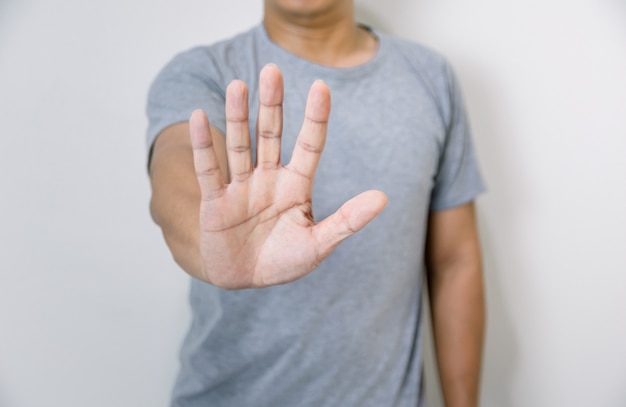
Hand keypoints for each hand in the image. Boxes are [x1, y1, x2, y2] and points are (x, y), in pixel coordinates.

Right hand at [189, 64, 386, 288]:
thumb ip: (348, 220)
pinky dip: (204, 145)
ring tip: (238, 85)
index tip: (321, 87)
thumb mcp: (319, 244)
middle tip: (271, 70)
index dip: (315, 118)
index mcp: (296, 186)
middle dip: (271, 104)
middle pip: (270, 134)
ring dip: (237, 116)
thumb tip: (384, 197)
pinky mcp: (215, 202)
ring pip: (240, 145)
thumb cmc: (284, 261)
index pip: (309, 145)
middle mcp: (268, 179)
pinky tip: (199, 116)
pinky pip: (209, 169)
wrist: (244, 280)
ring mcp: (241, 187)